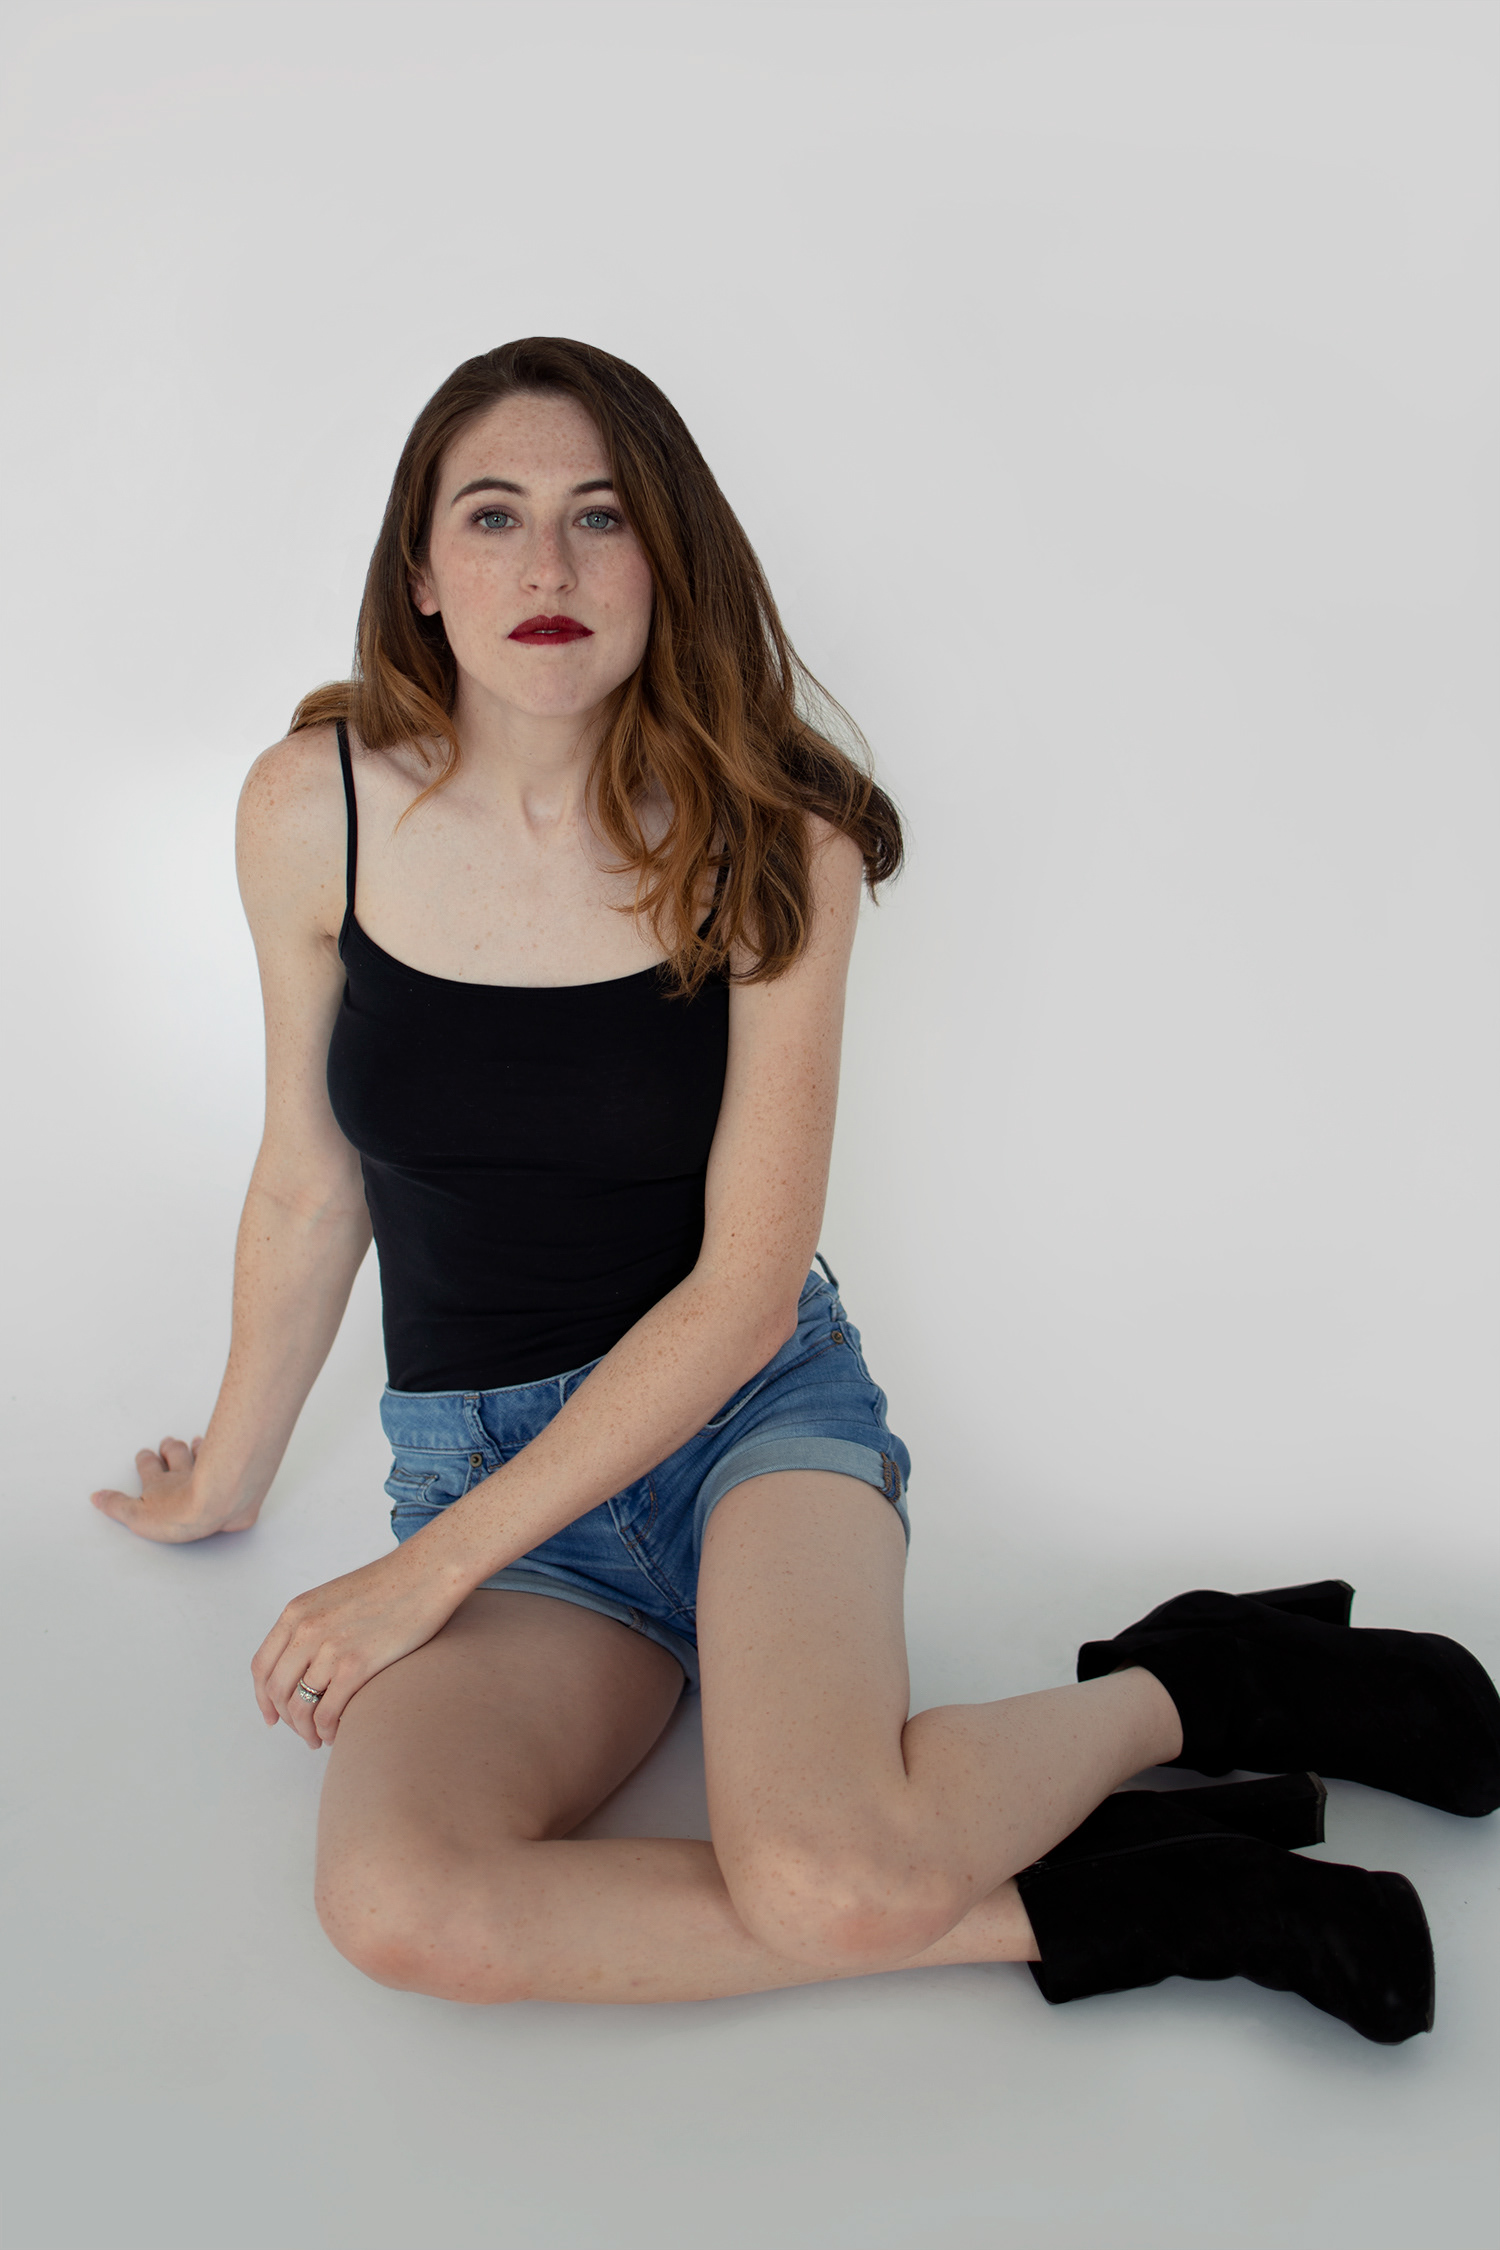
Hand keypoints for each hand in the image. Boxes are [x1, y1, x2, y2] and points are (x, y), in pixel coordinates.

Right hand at [91, 1437, 257, 1542]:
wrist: (218, 1503)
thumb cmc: (180, 1511)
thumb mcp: (137, 1516)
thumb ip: (117, 1506)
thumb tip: (98, 1497)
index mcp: (160, 1483)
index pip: (148, 1467)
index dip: (145, 1460)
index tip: (143, 1454)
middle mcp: (183, 1474)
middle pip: (175, 1455)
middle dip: (169, 1448)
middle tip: (167, 1442)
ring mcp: (210, 1474)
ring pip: (200, 1455)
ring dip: (196, 1448)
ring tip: (195, 1442)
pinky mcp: (231, 1481)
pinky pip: (228, 1466)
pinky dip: (227, 1458)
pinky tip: (232, 1455)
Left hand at [251, 1539, 465, 1747]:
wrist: (426, 1573)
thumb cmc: (389, 1585)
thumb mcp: (333, 1597)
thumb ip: (311, 1626)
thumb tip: (303, 1666)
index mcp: (296, 1612)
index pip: (262, 1666)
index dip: (262, 1698)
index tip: (272, 1717)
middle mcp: (306, 1630)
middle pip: (277, 1690)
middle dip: (286, 1719)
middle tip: (302, 1732)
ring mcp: (330, 1648)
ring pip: (300, 1707)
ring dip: (306, 1730)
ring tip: (318, 1739)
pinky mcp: (356, 1665)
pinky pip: (327, 1713)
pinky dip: (327, 1730)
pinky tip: (338, 1732)